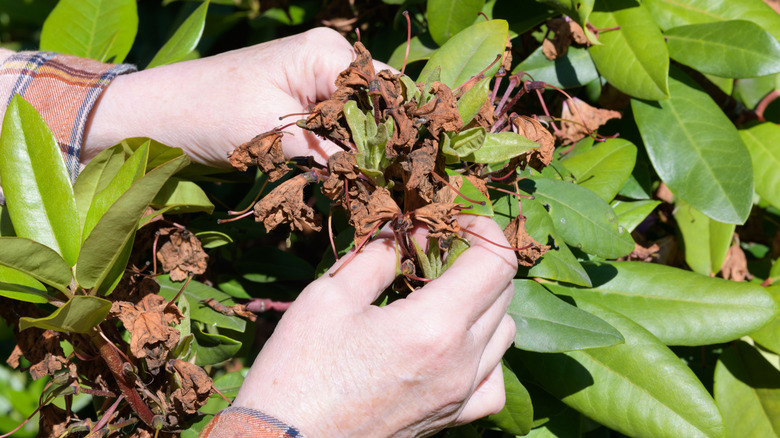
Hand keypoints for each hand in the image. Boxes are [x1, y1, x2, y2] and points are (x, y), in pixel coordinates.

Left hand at [83, 28, 390, 166]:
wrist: (157, 116)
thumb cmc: (205, 113)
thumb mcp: (270, 135)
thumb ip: (326, 151)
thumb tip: (374, 177)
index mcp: (324, 53)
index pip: (387, 89)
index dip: (401, 132)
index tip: (408, 175)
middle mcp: (328, 58)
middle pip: (379, 104)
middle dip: (386, 146)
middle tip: (395, 190)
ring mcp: (316, 79)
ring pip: (362, 119)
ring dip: (365, 153)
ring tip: (377, 190)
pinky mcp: (303, 101)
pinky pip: (339, 125)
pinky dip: (344, 152)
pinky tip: (350, 179)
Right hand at [232, 215, 517, 436]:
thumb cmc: (299, 370)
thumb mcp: (330, 296)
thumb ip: (377, 257)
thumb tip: (404, 233)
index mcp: (434, 326)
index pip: (497, 262)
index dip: (483, 229)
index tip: (456, 220)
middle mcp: (461, 362)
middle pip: (503, 291)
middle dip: (476, 258)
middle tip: (436, 248)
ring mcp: (461, 395)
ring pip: (505, 331)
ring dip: (484, 300)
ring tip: (443, 292)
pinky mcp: (452, 419)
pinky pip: (495, 379)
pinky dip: (486, 351)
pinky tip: (455, 344)